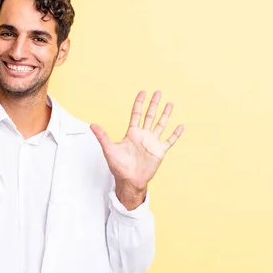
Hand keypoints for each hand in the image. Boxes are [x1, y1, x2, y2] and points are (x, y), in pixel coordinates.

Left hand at [90, 91, 183, 208]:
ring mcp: (152, 143)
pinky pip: (169, 141)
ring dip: (165, 115)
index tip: (142, 92)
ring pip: (160, 125)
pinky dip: (175, 134)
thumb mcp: (109, 149)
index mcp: (132, 133)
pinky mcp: (159, 151)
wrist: (129, 180)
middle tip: (158, 92)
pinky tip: (181, 126)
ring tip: (170, 104)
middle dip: (154, 104)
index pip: (136, 114)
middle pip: (150, 116)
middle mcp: (143, 135)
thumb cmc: (118, 166)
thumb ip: (102, 136)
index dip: (139, 103)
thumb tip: (92, 125)